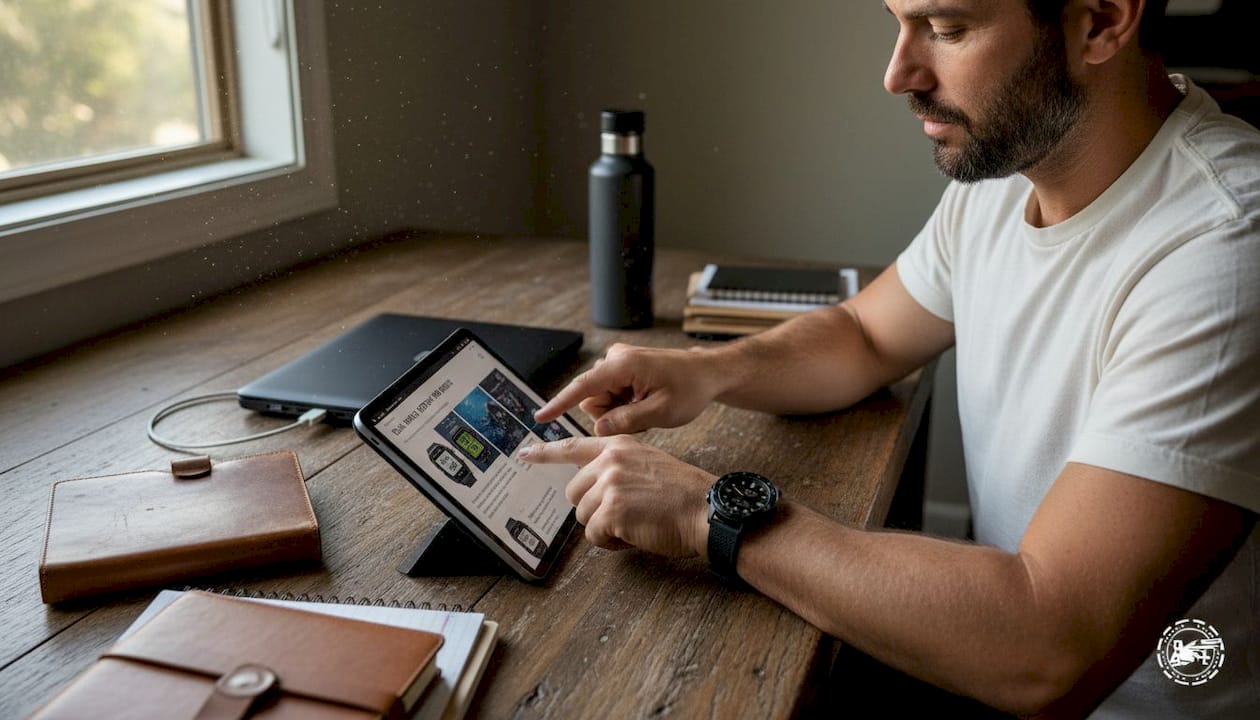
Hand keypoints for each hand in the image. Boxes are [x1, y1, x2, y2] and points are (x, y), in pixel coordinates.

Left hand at [518, 435, 714, 557]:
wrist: (706, 508)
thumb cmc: (682, 494)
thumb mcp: (647, 465)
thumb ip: (617, 468)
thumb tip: (591, 489)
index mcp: (618, 446)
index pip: (572, 446)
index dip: (545, 452)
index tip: (524, 454)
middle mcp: (609, 460)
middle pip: (574, 493)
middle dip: (593, 509)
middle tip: (624, 514)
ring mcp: (609, 484)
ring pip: (583, 516)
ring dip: (604, 528)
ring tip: (635, 523)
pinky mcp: (611, 510)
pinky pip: (594, 535)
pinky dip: (611, 542)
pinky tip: (634, 535)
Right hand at [534, 343, 717, 434]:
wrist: (708, 373)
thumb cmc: (690, 389)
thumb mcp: (661, 412)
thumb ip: (626, 421)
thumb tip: (598, 429)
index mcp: (622, 365)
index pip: (582, 387)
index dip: (559, 404)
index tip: (540, 417)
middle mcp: (615, 358)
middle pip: (591, 398)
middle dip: (609, 415)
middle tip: (640, 418)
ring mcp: (619, 361)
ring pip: (600, 398)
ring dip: (618, 411)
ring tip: (645, 410)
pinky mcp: (623, 367)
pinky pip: (610, 393)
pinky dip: (623, 404)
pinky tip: (644, 404)